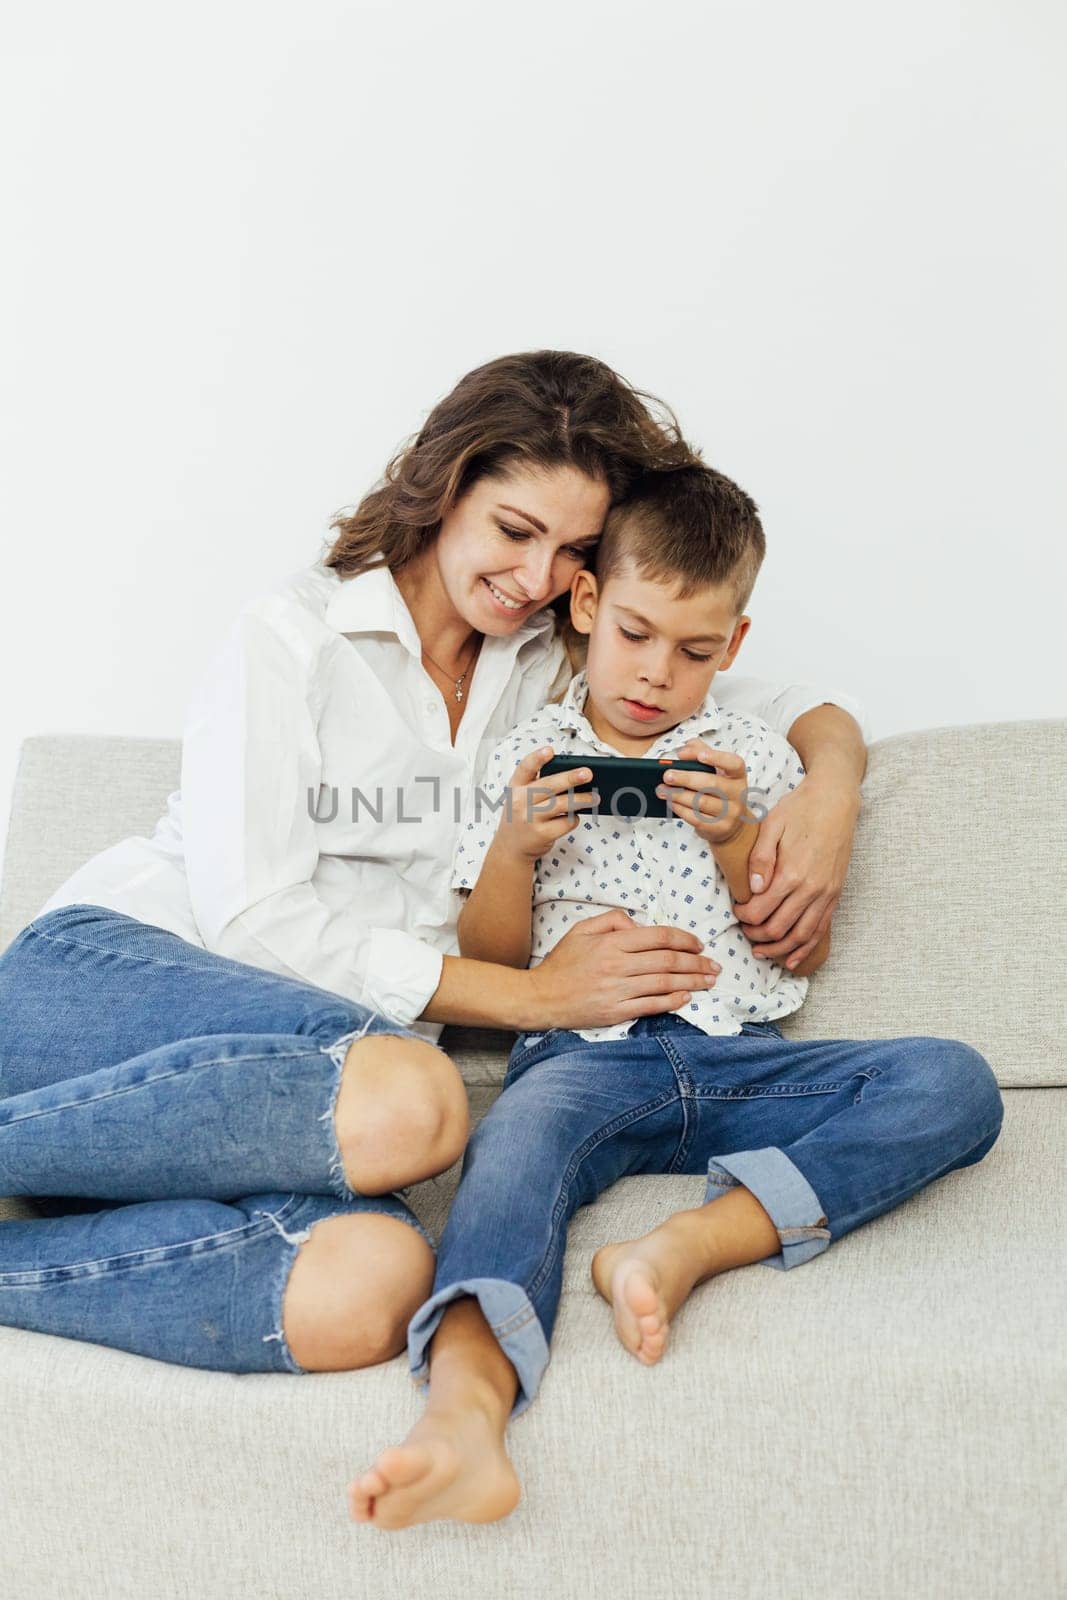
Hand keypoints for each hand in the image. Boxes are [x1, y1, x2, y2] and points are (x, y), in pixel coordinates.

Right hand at [496, 746, 597, 861]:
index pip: (525, 768)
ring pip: (561, 804)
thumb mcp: (521, 798)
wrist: (510, 848)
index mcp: (516, 787)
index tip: (550, 750)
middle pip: (548, 786)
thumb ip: (539, 786)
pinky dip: (573, 819)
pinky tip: (574, 817)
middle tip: (588, 773)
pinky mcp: (541, 834)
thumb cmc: (523, 816)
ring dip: (581, 800)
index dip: (537, 758)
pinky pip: (565, 823)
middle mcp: (520, 801)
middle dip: (570, 778)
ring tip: (595, 797)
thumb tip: (574, 777)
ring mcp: (529, 818)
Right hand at [527, 909, 721, 1029]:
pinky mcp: (615, 1012)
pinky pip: (651, 1006)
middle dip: (697, 962)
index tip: (698, 944)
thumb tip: (639, 924)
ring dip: (692, 981)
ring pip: (665, 983)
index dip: (684, 939)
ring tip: (709, 981)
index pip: (658, 936)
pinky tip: (687, 997)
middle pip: (668, 960)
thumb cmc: (562, 963)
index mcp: (611, 942)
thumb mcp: (581, 930)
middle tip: (714, 965)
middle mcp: (617, 965)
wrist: (540, 998)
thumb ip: (612, 920)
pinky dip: (672, 1001)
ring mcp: (617, 991)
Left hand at [655, 740, 754, 845]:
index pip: (733, 763)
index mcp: (738, 775)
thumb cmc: (718, 791)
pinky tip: (670, 802)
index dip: (718, 758)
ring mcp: (731, 813)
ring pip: (701, 802)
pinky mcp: (720, 828)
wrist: (730, 824)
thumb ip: (701, 752)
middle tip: (667, 775)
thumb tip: (684, 749)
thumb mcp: (715, 770)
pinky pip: (697, 818)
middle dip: (687, 779)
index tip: (700, 755)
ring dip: (678, 795)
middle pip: (712, 784)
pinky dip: (680, 809)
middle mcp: (738, 793)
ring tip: (662, 790)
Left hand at [734, 777, 860, 969]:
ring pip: (800, 936)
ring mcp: (827, 894)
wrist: (836, 800)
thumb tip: (754, 888)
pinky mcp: (835, 895)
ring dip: (778, 949)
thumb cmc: (800, 809)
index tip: (736, 910)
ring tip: (760, 951)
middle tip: (744, 929)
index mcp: (791, 873)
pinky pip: (820, 930)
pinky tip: (791, 959)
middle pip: (778, 929)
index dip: (743, 916)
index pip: (760, 910)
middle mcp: (811, 889)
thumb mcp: (772, 825)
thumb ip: (760, 858)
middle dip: (755, 934)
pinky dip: (804, 949)